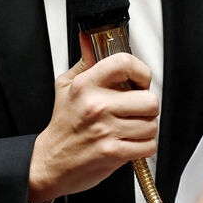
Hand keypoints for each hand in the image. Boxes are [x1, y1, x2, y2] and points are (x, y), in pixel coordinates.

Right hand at [27, 49, 157, 202]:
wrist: (50, 163)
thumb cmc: (62, 125)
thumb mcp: (66, 86)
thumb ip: (85, 62)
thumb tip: (90, 39)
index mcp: (86, 85)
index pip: (125, 63)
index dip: (141, 71)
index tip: (140, 80)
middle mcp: (97, 106)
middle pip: (149, 100)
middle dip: (147, 107)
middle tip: (135, 109)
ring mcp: (105, 130)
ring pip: (151, 125)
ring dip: (145, 128)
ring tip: (129, 128)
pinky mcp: (113, 152)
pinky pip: (147, 145)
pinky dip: (143, 146)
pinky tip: (129, 142)